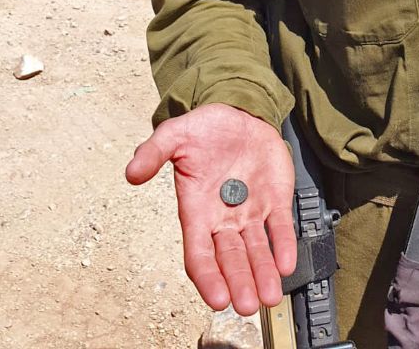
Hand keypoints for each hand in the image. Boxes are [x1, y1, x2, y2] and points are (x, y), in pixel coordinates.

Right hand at [125, 102, 295, 315]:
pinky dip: (284, 245)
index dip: (207, 277)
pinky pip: (280, 227)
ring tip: (269, 296)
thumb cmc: (205, 129)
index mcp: (196, 210)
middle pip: (230, 258)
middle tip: (247, 305)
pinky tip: (286, 263)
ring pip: (256, 250)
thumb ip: (153, 152)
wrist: (238, 113)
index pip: (199, 253)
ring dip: (262, 272)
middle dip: (239, 282)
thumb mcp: (175, 134)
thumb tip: (132, 172)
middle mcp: (223, 218)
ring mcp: (250, 211)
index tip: (217, 298)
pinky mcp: (275, 199)